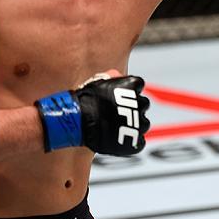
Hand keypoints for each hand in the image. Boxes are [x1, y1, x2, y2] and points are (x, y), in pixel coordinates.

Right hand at [36, 71, 150, 154]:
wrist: (75, 121)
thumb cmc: (84, 100)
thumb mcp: (97, 82)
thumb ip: (110, 78)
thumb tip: (117, 75)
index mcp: (132, 86)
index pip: (138, 85)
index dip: (129, 91)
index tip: (119, 97)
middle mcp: (139, 103)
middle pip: (142, 105)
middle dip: (133, 108)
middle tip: (118, 113)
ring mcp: (138, 124)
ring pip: (143, 124)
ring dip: (134, 125)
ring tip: (118, 127)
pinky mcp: (133, 142)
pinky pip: (138, 142)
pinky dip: (131, 142)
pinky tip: (119, 140)